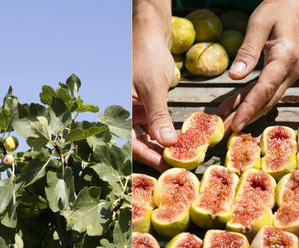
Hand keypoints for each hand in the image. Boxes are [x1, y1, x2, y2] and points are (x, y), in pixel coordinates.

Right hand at [132, 0, 175, 171]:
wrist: (150, 32)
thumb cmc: (145, 54)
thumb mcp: (153, 87)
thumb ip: (159, 116)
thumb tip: (168, 143)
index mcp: (118, 108)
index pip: (129, 140)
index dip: (146, 155)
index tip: (164, 165)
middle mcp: (125, 111)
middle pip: (138, 140)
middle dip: (156, 153)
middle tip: (175, 165)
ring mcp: (137, 108)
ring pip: (148, 133)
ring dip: (163, 144)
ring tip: (180, 155)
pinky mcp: (148, 104)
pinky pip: (156, 123)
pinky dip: (167, 131)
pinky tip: (180, 139)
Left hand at [219, 0, 298, 131]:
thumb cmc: (280, 9)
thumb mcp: (259, 24)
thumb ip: (247, 51)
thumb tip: (234, 77)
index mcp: (285, 57)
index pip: (265, 88)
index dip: (249, 107)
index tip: (237, 123)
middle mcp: (290, 71)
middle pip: (266, 100)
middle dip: (246, 117)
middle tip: (227, 132)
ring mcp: (288, 74)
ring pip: (265, 98)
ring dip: (246, 111)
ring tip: (226, 123)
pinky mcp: (282, 74)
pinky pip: (264, 91)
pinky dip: (248, 99)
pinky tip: (231, 107)